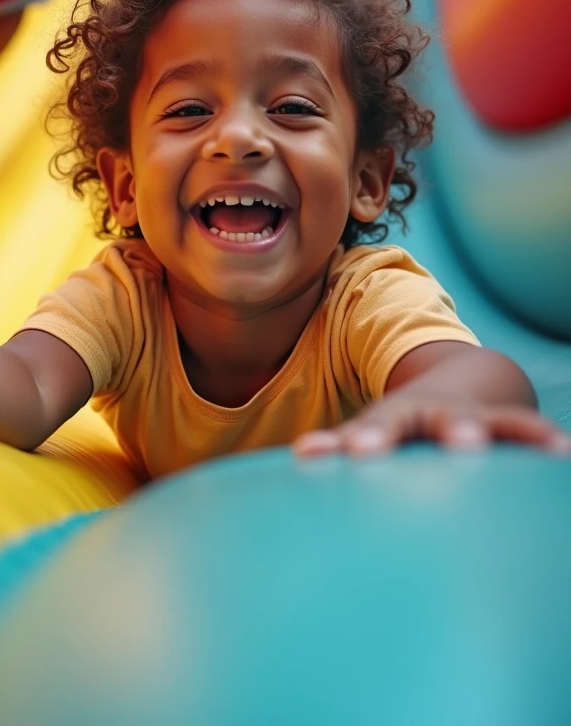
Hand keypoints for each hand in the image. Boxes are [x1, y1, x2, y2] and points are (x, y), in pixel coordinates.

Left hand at [294, 395, 570, 457]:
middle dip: (392, 432)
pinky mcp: (501, 423)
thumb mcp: (372, 433)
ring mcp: (463, 417)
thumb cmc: (402, 426)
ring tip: (471, 442)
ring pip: (467, 421)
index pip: (365, 428)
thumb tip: (296, 459)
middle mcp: (424, 413)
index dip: (355, 438)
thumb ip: (339, 448)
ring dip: (469, 429)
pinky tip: (560, 451)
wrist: (460, 382)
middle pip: (408, 419)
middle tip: (375, 449)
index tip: (336, 453)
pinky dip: (536, 438)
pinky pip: (519, 429)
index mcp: (389, 420)